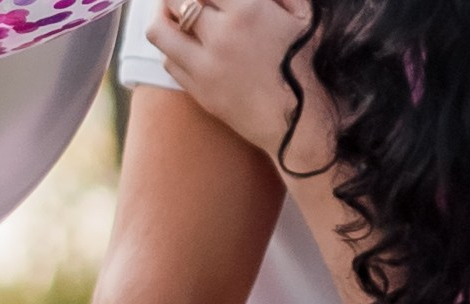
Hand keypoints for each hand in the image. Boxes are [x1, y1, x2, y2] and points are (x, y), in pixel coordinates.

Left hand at [153, 0, 327, 165]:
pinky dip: (172, 49)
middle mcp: (222, 36)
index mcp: (248, 10)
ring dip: (161, 16)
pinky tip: (185, 46)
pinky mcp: (202, 93)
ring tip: (170, 14)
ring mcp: (207, 68)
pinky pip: (170, 63)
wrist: (305, 126)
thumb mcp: (303, 15)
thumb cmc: (309, 68)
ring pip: (160, 31)